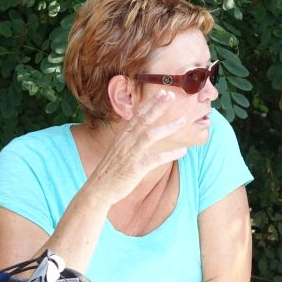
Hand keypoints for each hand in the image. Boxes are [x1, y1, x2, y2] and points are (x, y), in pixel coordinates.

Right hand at [86, 90, 187, 204]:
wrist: (98, 189)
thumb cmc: (111, 170)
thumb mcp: (118, 149)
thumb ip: (130, 138)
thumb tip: (141, 129)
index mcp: (123, 136)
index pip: (138, 115)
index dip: (151, 103)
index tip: (163, 93)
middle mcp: (126, 142)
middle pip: (144, 120)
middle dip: (158, 106)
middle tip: (171, 95)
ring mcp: (130, 154)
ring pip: (150, 135)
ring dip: (167, 127)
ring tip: (182, 120)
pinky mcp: (135, 168)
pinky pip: (155, 159)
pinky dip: (169, 154)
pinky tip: (182, 151)